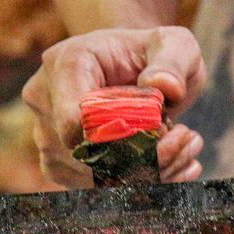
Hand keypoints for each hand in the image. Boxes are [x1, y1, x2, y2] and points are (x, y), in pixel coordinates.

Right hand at [22, 26, 206, 187]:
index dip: (116, 136)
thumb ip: (173, 60)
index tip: (161, 131)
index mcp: (67, 62)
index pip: (75, 112)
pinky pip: (99, 187)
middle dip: (148, 155)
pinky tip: (177, 167)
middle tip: (187, 137)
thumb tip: (164, 87)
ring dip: (151, 172)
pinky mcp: (62, 165)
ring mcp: (49, 137)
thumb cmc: (154, 54)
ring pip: (95, 176)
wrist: (135, 69)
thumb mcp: (174, 45)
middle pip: (89, 151)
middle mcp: (45, 100)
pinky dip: (145, 183)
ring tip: (186, 147)